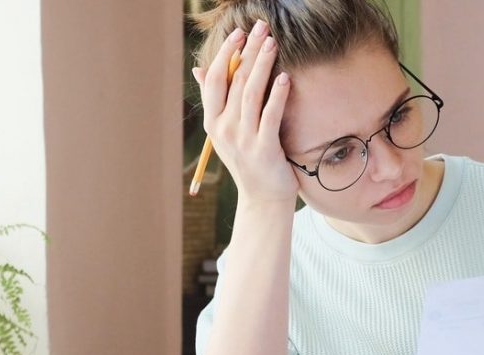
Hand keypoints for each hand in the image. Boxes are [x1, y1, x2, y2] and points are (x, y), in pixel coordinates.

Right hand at [192, 20, 299, 204]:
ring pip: (251, 94)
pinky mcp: (264, 149)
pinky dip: (277, 95)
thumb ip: (215, 99)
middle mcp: (224, 128)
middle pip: (234, 81)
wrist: (263, 198)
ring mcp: (243, 139)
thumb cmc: (249, 159)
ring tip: (273, 44)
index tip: (239, 33)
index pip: (215, 79)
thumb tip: (199, 69)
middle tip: (262, 28)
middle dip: (248, 52)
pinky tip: (285, 77)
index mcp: (213, 121)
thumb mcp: (226, 130)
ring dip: (262, 66)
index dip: (226, 53)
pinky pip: (270, 116)